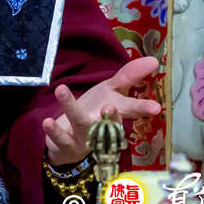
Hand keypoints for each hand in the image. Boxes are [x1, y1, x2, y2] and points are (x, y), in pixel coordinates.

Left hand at [42, 56, 160, 165]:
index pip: (130, 106)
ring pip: (81, 122)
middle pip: (110, 123)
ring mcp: (86, 136)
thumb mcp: (113, 92)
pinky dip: (55, 131)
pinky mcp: (68, 144)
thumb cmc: (96, 112)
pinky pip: (61, 138)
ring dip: (71, 107)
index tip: (156, 107)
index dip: (142, 106)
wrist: (72, 144)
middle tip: (110, 107)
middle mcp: (104, 126)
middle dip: (114, 117)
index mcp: (116, 111)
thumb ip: (130, 76)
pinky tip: (47, 121)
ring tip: (61, 89)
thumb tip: (154, 60)